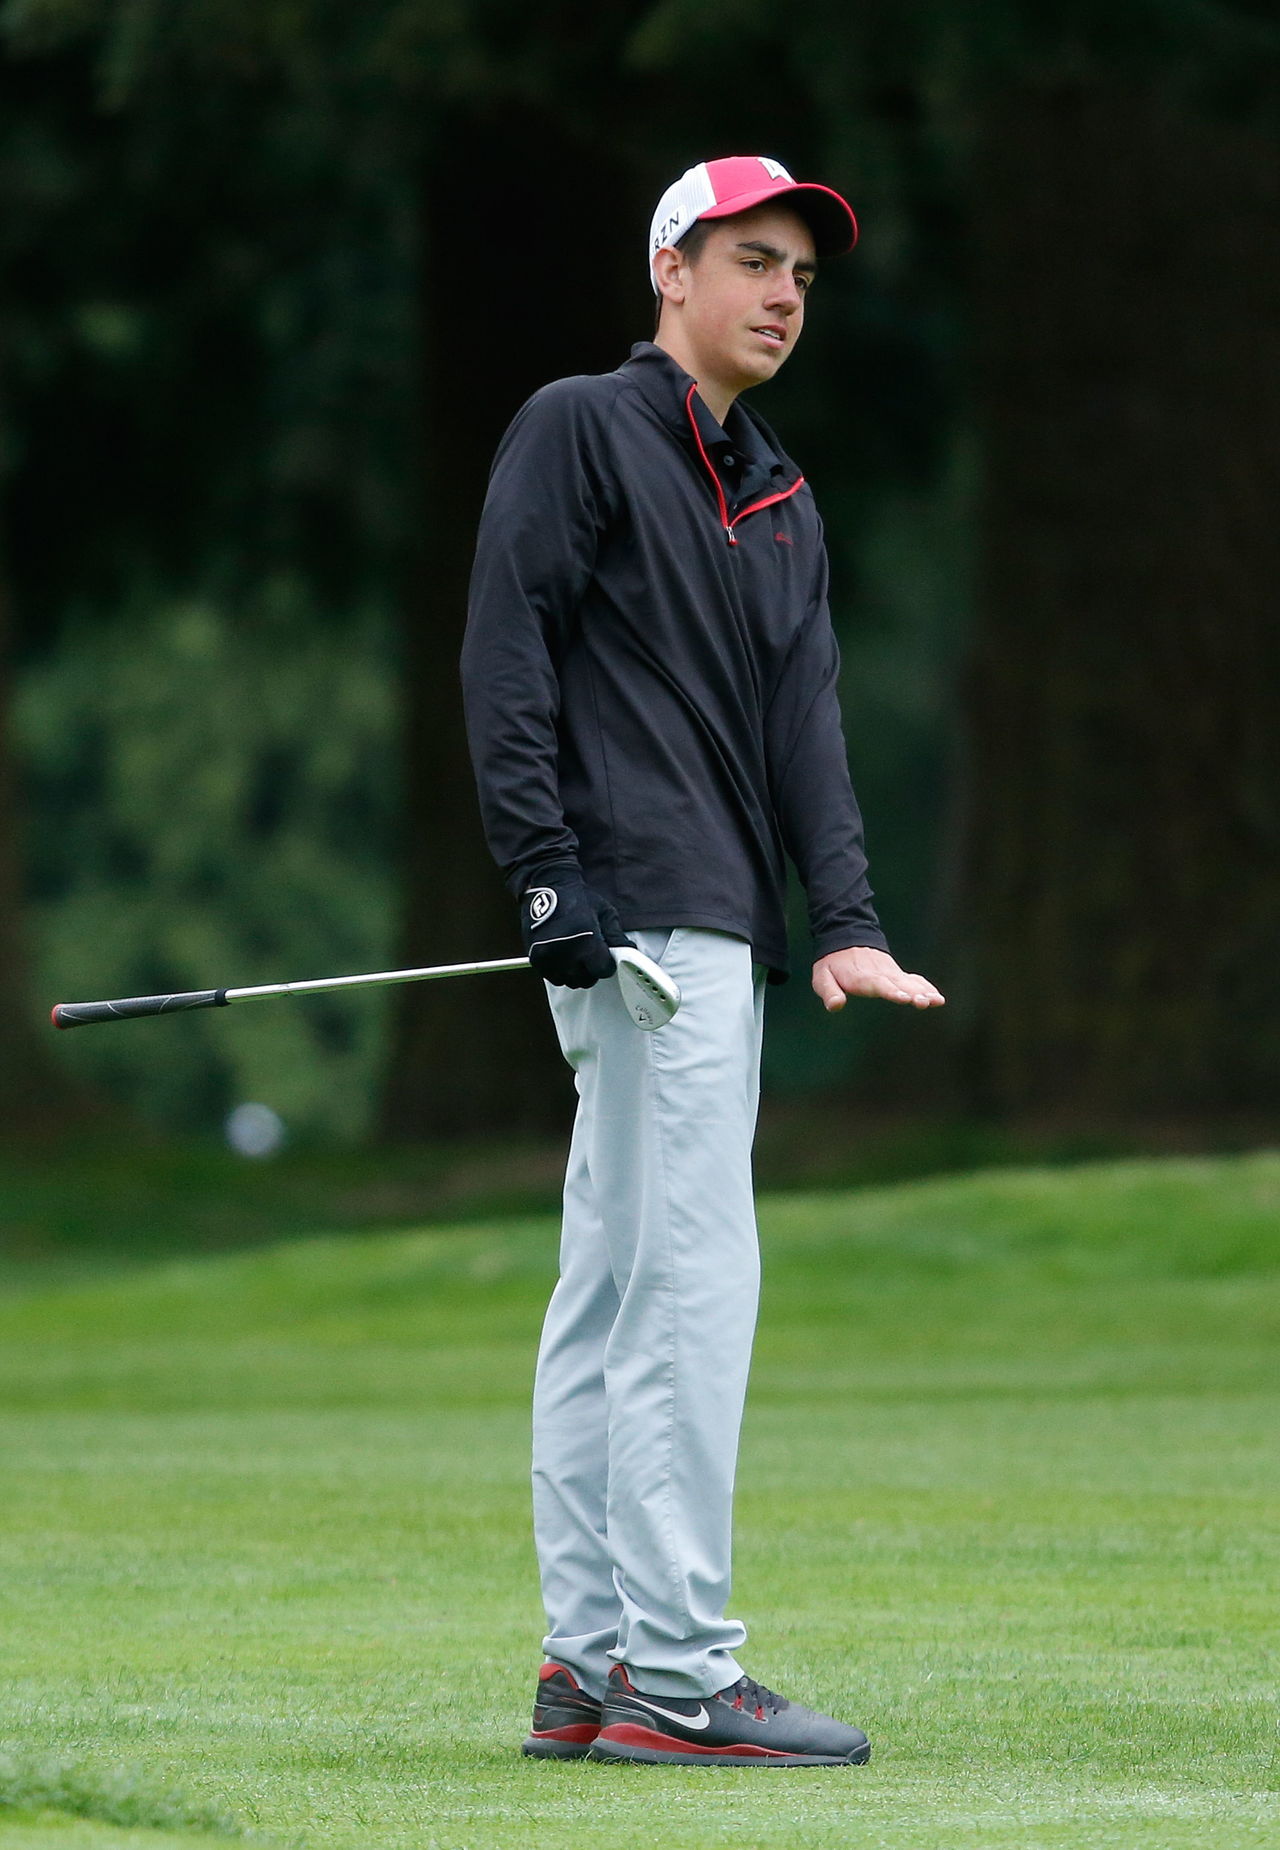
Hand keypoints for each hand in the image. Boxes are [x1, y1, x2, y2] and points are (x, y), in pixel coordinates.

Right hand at [522, 864, 631, 988]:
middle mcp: (567, 952)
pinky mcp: (536, 957)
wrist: (547, 884)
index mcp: (587, 941)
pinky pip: (553, 977)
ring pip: (569, 981)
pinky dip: (559, 971)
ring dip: (574, 972)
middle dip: (591, 970)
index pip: (603, 971)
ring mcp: (549, 956)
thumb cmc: (578, 898)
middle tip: (590, 955)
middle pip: (586, 979)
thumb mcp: (605, 913)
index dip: (606, 965)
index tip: (604, 957)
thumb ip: (617, 937)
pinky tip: (562, 956)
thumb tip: (629, 952)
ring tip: (575, 955)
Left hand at [812, 946, 944, 1012]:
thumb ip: (829, 992)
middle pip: (898, 984)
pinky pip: (914, 980)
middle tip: (925, 1002)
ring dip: (924, 992)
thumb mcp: (822, 977)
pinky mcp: (896, 974)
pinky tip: (938, 998)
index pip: (878, 984)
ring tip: (937, 1001)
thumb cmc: (832, 964)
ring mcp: (890, 973)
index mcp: (861, 977)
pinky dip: (926, 987)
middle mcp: (880, 974)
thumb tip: (835, 1006)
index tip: (904, 997)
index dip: (891, 990)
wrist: (845, 939)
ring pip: (910, 982)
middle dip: (913, 993)